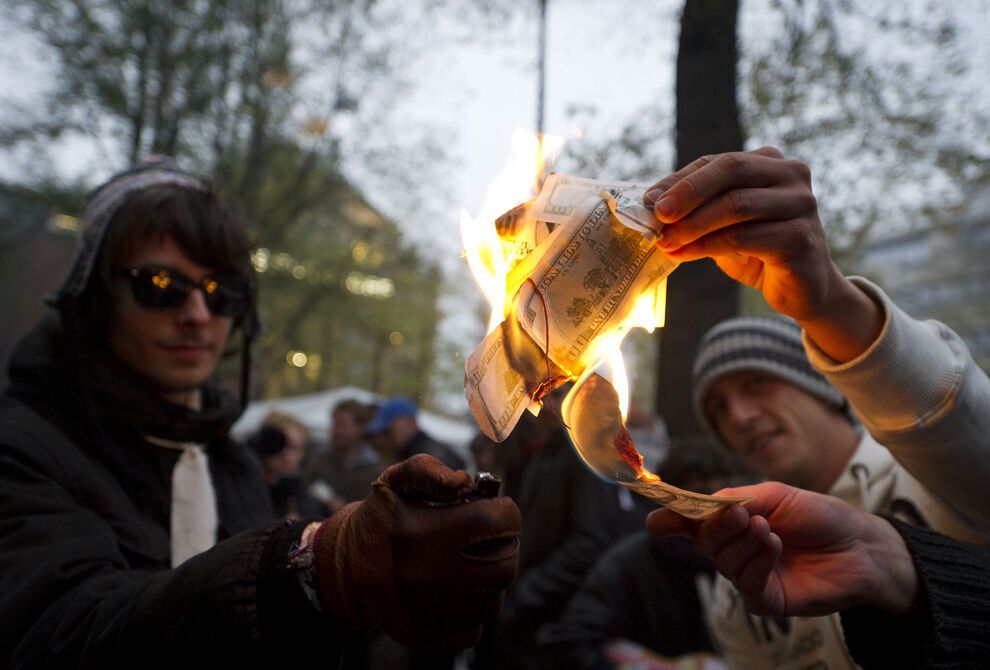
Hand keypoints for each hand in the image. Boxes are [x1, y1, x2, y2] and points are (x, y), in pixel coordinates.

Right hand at [313, 454, 520, 649]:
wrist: (346, 573)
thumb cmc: (380, 522)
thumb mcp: (393, 482)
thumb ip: (428, 469)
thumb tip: (465, 482)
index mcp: (423, 533)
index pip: (495, 522)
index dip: (506, 511)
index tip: (498, 509)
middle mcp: (429, 576)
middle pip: (504, 565)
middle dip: (505, 545)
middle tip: (492, 538)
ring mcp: (432, 612)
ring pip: (494, 598)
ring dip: (491, 578)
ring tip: (472, 563)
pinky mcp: (431, 637)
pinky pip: (476, 626)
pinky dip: (474, 608)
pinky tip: (458, 590)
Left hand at [643, 148, 881, 361]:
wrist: (803, 289)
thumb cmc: (758, 250)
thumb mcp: (724, 224)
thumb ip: (698, 208)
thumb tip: (650, 204)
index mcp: (771, 163)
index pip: (718, 162)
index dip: (680, 179)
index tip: (648, 199)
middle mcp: (791, 176)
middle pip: (731, 171)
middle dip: (688, 192)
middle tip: (656, 214)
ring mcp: (801, 205)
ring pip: (736, 205)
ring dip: (692, 224)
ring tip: (663, 242)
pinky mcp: (801, 238)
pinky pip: (743, 237)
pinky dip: (706, 246)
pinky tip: (683, 254)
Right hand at [646, 481, 917, 617]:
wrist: (861, 545)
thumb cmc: (820, 516)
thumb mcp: (774, 495)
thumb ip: (734, 499)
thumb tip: (700, 506)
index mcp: (733, 522)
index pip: (692, 522)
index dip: (671, 519)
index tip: (655, 521)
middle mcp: (735, 549)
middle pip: (704, 541)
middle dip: (718, 526)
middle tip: (742, 514)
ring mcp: (749, 575)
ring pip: (723, 561)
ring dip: (744, 541)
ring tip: (770, 529)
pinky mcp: (766, 600)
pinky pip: (745, 583)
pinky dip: (757, 561)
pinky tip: (775, 546)